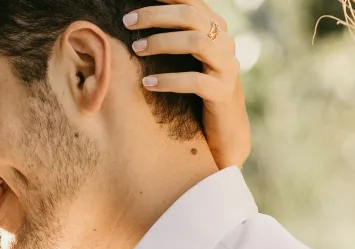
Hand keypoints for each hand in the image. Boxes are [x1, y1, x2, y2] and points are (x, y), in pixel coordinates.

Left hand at [125, 0, 250, 169]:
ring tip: (136, 49)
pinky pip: (196, 81)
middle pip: (191, 16)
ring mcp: (227, 67)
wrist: (224, 130)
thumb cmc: (197, 91)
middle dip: (155, 15)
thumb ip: (174, 36)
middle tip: (127, 22)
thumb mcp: (187, 59)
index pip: (191, 1)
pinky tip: (148, 84)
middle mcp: (226, 42)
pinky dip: (169, 80)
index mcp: (216, 29)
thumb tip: (136, 19)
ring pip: (196, 42)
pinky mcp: (224, 93)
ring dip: (161, 42)